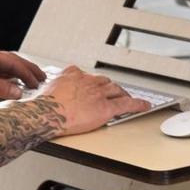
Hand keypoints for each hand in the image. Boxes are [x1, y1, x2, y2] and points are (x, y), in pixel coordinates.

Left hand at [0, 44, 44, 100]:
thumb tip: (19, 91)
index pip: (12, 61)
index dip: (27, 72)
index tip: (38, 83)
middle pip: (9, 63)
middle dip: (26, 71)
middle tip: (42, 79)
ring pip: (1, 72)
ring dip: (15, 78)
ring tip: (29, 85)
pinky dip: (4, 85)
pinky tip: (8, 91)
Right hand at [35, 66, 150, 135]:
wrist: (48, 113)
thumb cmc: (44, 105)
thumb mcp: (47, 88)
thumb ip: (55, 87)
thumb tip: (51, 92)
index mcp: (73, 75)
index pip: (87, 75)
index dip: (93, 82)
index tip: (93, 84)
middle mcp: (88, 82)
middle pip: (105, 82)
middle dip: (110, 87)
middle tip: (114, 92)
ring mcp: (98, 94)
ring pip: (116, 91)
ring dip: (123, 94)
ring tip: (128, 97)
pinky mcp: (106, 108)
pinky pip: (126, 104)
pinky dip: (138, 104)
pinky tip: (144, 106)